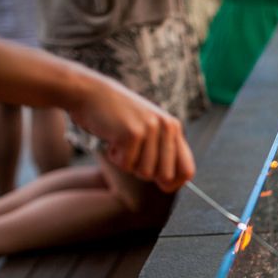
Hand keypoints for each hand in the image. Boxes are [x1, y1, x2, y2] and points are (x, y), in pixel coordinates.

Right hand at [68, 74, 194, 192]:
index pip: (187, 169)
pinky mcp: (132, 133)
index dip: (175, 183)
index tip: (162, 185)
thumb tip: (169, 183)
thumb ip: (162, 151)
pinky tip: (112, 140)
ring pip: (145, 172)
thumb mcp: (148, 129)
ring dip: (129, 164)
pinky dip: (116, 158)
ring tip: (121, 144)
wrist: (90, 92)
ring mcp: (151, 129)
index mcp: (174, 127)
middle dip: (147, 173)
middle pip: (166, 175)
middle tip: (133, 156)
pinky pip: (126, 165)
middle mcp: (167, 127)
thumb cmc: (118, 116)